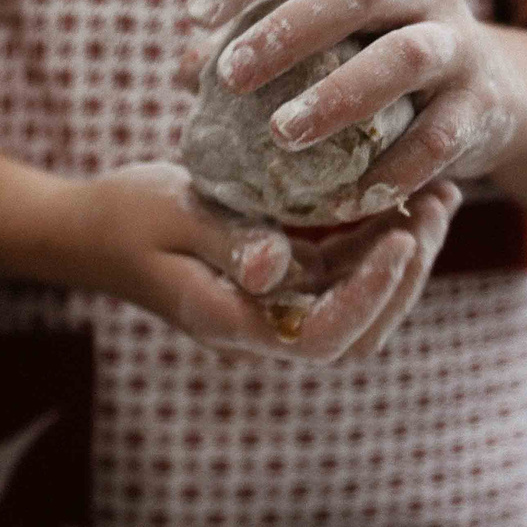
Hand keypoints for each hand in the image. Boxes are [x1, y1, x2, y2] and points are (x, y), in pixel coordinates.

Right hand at [0, 148, 448, 364]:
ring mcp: (271, 304)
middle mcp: (260, 325)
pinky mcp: (278, 277)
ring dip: (403, 254)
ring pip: (358, 302)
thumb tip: (278, 267)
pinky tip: (401, 188)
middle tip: (436, 205)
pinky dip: (377, 237)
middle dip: (405, 276)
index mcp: (232, 322)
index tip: (398, 238)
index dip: (371, 298)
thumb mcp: (173, 215)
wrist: (88, 228)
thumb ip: (229, 242)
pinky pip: (341, 270)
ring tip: (438, 191)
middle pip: (356, 333)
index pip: (321, 338)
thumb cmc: (124, 216)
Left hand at [187, 0, 526, 212]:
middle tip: (231, 76)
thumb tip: (188, 73)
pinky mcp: (480, 107)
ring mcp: (458, 47)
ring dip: (338, 95)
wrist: (500, 97)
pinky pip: (436, 140)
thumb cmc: (381, 65)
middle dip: (288, 31)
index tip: (195, 11)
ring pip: (403, 58)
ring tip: (281, 134)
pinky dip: (389, 172)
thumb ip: (262, 49)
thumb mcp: (331, 44)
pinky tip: (340, 202)